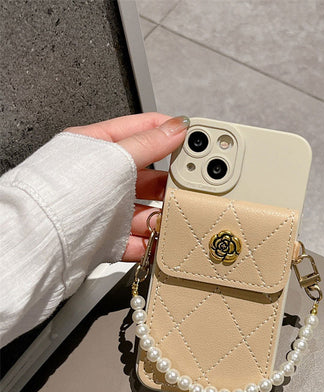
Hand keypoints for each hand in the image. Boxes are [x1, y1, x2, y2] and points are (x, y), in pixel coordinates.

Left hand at [64, 113, 188, 260]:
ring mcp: (105, 209)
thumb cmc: (63, 191)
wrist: (38, 244)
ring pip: (146, 211)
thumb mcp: (112, 158)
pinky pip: (137, 240)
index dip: (170, 133)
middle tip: (190, 185)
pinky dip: (151, 243)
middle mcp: (102, 178)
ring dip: (160, 216)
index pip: (142, 131)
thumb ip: (148, 143)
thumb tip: (176, 127)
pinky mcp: (106, 238)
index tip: (196, 139)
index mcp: (98, 148)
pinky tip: (160, 240)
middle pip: (148, 176)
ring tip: (172, 217)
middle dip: (169, 183)